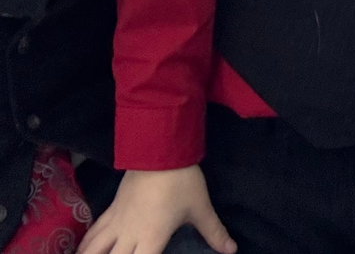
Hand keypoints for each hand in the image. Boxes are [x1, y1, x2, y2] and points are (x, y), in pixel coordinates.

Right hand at [79, 166, 235, 253]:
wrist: (159, 150)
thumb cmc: (182, 182)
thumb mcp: (200, 208)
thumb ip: (213, 232)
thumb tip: (232, 249)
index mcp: (151, 238)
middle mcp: (128, 235)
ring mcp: (115, 222)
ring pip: (92, 249)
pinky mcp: (110, 210)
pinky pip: (92, 232)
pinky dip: (85, 245)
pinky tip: (81, 251)